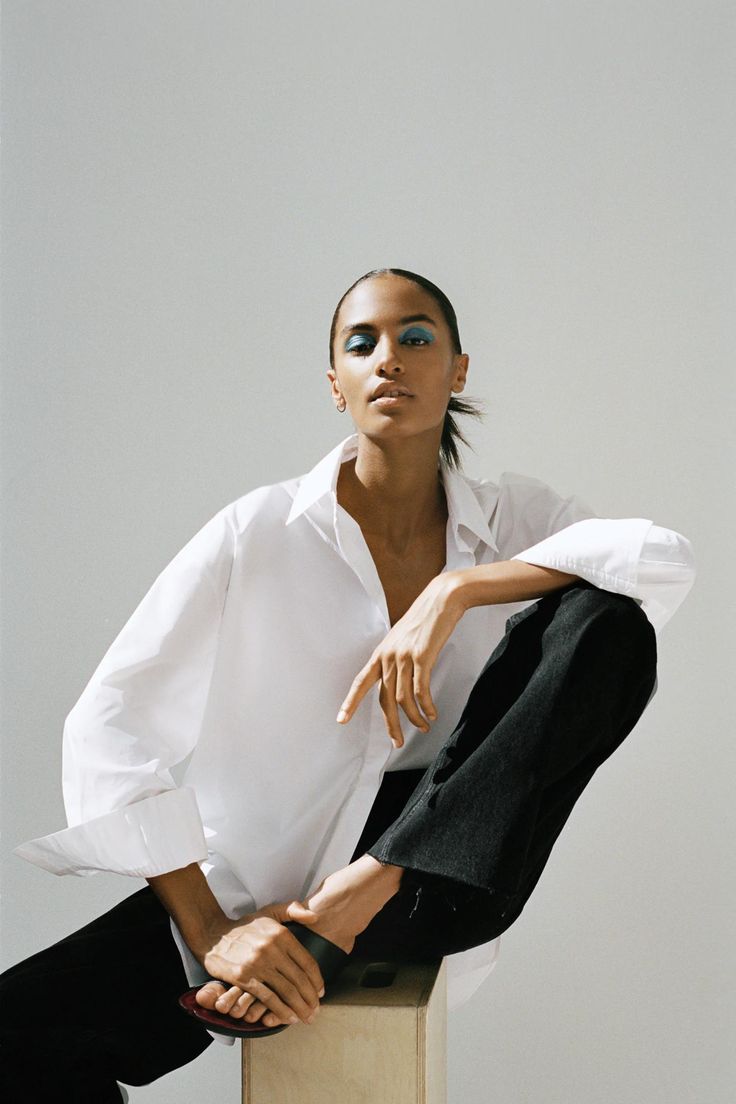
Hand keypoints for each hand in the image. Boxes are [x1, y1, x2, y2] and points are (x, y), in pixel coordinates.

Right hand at [198, 901, 325, 1026]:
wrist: (212, 934)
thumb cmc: (244, 925)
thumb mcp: (270, 911)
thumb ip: (293, 910)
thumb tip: (316, 917)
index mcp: (281, 934)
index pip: (307, 962)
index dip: (317, 980)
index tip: (321, 992)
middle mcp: (272, 949)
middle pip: (299, 979)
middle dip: (311, 998)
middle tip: (316, 1011)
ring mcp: (258, 964)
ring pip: (286, 991)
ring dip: (299, 1007)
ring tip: (306, 1017)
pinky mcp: (244, 978)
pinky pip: (267, 997)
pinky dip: (280, 1010)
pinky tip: (288, 1017)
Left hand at [336, 572, 466, 747]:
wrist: (442, 599)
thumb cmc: (425, 619)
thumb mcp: (403, 638)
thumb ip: (396, 658)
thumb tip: (397, 678)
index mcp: (380, 653)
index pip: (361, 681)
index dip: (350, 702)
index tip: (341, 719)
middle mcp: (388, 656)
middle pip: (384, 699)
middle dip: (391, 725)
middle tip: (397, 742)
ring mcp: (404, 656)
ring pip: (403, 699)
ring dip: (414, 718)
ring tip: (424, 727)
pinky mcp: (421, 657)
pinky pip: (421, 691)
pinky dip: (426, 707)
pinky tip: (432, 714)